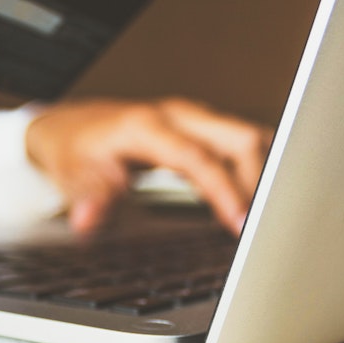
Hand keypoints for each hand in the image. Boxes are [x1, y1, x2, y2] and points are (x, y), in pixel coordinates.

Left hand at [25, 98, 272, 234]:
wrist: (70, 126)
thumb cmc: (74, 149)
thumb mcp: (72, 175)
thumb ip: (88, 197)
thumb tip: (87, 221)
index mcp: (147, 126)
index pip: (198, 158)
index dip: (224, 191)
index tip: (241, 224)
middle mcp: (177, 115)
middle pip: (239, 138)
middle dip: (260, 181)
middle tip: (267, 227)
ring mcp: (193, 118)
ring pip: (248, 137)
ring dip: (265, 174)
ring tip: (273, 217)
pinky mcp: (201, 128)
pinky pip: (242, 144)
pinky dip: (258, 168)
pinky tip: (262, 199)